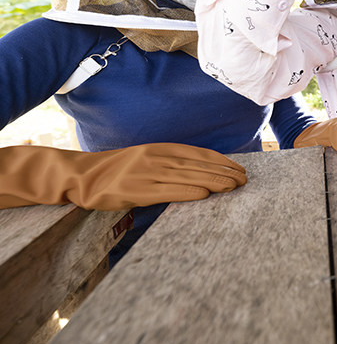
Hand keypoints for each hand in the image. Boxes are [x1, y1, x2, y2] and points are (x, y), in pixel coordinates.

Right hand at [0, 144, 246, 210]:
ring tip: (233, 187)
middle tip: (244, 180)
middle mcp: (157, 158)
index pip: (200, 153)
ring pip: (188, 177)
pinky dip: (188, 192)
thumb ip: (173, 163)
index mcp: (162, 148)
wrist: (84, 176)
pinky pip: (167, 191)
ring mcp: (147, 173)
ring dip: (213, 182)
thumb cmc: (120, 170)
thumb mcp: (148, 158)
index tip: (240, 168)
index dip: (222, 161)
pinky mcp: (137, 190)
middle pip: (198, 165)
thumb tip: (203, 172)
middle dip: (224, 172)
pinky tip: (205, 195)